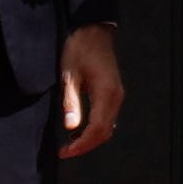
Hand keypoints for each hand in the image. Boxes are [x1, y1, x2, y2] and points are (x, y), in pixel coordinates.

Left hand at [57, 24, 122, 158]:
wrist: (93, 31)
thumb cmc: (80, 49)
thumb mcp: (69, 75)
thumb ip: (71, 102)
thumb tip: (71, 127)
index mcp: (106, 93)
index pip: (97, 129)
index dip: (82, 144)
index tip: (65, 151)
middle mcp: (116, 97)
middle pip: (104, 132)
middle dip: (86, 146)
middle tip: (65, 151)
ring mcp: (117, 95)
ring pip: (107, 127)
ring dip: (91, 139)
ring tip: (71, 143)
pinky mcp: (113, 93)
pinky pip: (107, 118)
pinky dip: (95, 129)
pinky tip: (81, 131)